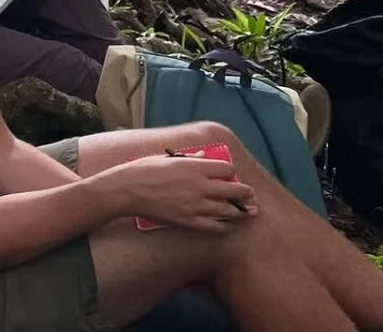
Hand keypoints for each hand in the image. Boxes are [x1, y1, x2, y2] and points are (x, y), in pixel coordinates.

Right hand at [103, 155, 256, 233]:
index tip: (234, 175)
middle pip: (232, 190)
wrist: (130, 190)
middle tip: (252, 196)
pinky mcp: (188, 221)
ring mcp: (196, 206)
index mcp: (196, 167)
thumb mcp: (170, 158)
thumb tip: (203, 157)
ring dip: (240, 212)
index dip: (232, 172)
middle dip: (245, 194)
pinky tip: (228, 226)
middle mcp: (200, 186)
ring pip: (227, 211)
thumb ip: (191, 159)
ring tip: (249, 213)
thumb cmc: (147, 169)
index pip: (225, 169)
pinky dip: (223, 226)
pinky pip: (213, 226)